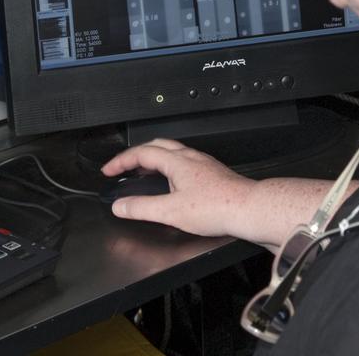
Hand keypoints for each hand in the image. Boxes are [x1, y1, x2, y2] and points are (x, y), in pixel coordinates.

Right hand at [101, 139, 254, 238]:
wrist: (249, 208)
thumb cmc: (218, 207)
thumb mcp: (171, 211)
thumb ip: (142, 208)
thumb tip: (121, 205)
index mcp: (177, 161)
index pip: (141, 153)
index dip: (121, 161)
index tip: (109, 170)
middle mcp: (190, 157)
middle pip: (156, 146)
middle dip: (136, 155)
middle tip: (124, 167)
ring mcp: (202, 163)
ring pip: (172, 152)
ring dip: (153, 159)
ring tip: (144, 173)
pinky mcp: (212, 173)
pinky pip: (184, 162)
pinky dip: (169, 167)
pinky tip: (172, 183)